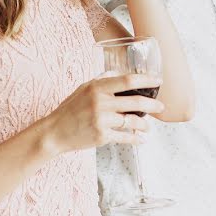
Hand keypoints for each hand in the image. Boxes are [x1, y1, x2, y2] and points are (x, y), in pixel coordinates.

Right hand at [44, 73, 163, 153]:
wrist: (55, 132)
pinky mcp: (102, 136)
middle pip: (135, 102)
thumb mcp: (83, 89)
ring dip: (144, 124)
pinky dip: (135, 139)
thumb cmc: (70, 109)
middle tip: (160, 107)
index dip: (146, 80)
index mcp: (97, 87)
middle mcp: (100, 103)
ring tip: (148, 126)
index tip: (158, 81)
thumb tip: (120, 76)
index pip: (127, 80)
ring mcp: (102, 120)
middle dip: (152, 105)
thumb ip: (102, 82)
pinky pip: (125, 137)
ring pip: (132, 121)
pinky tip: (141, 139)